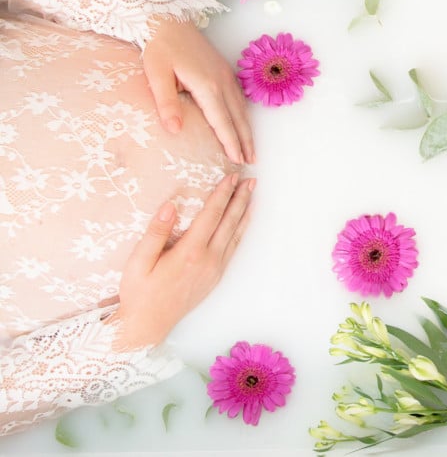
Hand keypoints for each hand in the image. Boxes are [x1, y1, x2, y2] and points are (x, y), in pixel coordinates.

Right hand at [113, 173, 254, 348]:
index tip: (231, 177)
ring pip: (235, 235)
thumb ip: (155, 232)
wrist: (148, 325)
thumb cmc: (139, 293)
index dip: (222, 194)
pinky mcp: (215, 277)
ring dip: (244, 213)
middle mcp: (208, 260)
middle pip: (229, 222)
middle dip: (240, 199)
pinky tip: (242, 223)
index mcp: (189, 253)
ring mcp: (214, 270)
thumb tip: (170, 206)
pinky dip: (240, 232)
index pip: (211, 215)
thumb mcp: (138, 261)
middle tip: (250, 180)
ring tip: (252, 196)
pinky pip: (232, 248)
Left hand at [142, 17, 255, 164]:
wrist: (166, 19)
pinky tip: (243, 123)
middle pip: (238, 118)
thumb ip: (167, 103)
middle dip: (245, 141)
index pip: (222, 122)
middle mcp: (222, 82)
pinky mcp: (224, 70)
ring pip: (241, 109)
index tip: (238, 160)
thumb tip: (175, 130)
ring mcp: (226, 75)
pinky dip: (243, 115)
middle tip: (251, 161)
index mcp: (207, 86)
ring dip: (247, 130)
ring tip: (251, 149)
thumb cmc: (159, 47)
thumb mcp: (157, 75)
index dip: (230, 142)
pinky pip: (239, 98)